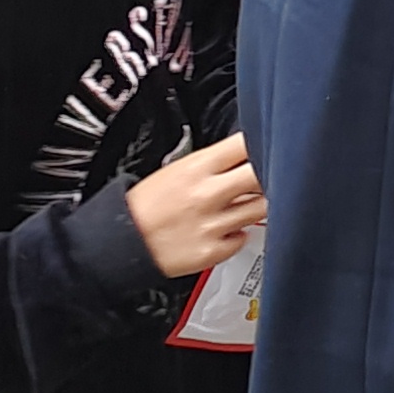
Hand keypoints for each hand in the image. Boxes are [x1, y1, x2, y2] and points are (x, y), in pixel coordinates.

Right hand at [127, 132, 267, 275]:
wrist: (122, 242)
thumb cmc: (147, 205)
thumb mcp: (178, 169)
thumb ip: (216, 163)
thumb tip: (249, 155)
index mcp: (198, 168)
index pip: (245, 144)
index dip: (264, 142)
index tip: (272, 144)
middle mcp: (207, 194)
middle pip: (261, 175)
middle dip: (271, 173)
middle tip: (271, 175)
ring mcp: (211, 224)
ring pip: (261, 208)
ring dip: (259, 204)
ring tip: (246, 203)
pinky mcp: (211, 251)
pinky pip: (244, 238)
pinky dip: (241, 233)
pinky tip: (229, 228)